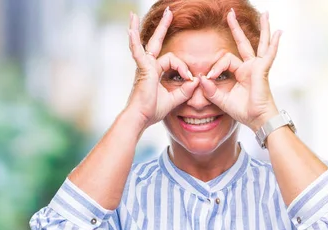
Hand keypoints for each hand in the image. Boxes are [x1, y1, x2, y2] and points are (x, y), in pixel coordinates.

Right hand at [125, 8, 198, 130]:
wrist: (140, 118)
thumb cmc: (152, 111)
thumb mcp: (174, 100)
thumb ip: (184, 91)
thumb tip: (196, 81)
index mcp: (155, 72)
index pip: (172, 62)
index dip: (183, 69)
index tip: (190, 79)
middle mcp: (148, 66)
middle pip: (157, 42)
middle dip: (163, 27)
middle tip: (169, 12)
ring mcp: (144, 66)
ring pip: (150, 44)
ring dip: (151, 28)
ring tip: (141, 13)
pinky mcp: (142, 69)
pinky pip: (138, 52)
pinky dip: (134, 41)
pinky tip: (131, 30)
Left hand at [199, 10, 281, 131]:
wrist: (257, 120)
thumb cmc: (244, 112)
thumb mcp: (222, 100)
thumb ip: (210, 90)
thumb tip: (201, 78)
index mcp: (240, 73)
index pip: (225, 60)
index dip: (215, 67)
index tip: (209, 78)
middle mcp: (249, 67)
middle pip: (243, 43)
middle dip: (236, 28)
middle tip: (230, 13)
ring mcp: (257, 67)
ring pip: (260, 43)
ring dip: (263, 28)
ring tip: (265, 14)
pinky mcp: (262, 70)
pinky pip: (269, 54)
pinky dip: (274, 44)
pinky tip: (279, 33)